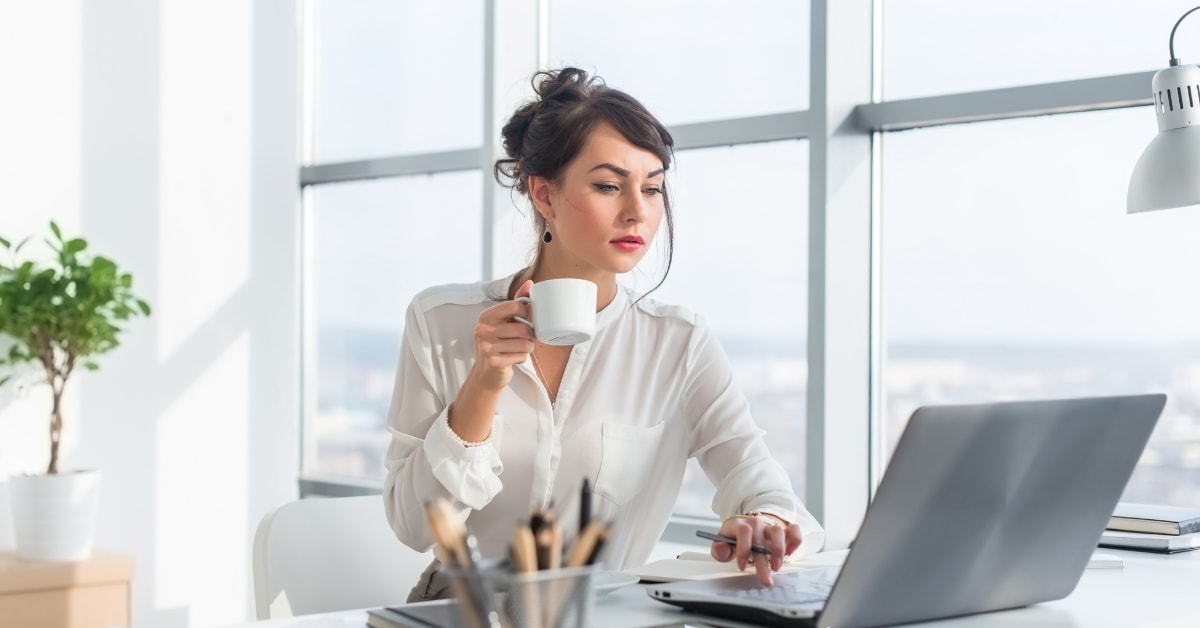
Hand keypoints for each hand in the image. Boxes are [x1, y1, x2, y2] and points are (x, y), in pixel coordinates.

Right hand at [449, 280, 536, 441]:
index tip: (526, 319)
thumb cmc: (499, 344)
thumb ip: (517, 302)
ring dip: (527, 348)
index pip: (515, 306)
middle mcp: (483, 330)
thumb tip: (530, 284)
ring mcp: (486, 346)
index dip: (527, 313)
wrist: (487, 373)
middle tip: (526, 338)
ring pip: (524, 344)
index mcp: (486, 316)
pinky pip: (521, 356)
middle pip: (523, 328)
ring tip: (519, 349)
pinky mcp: (493, 361)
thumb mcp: (505, 322)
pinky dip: (522, 358)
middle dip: (530, 335)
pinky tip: (513, 358)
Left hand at [709, 516, 802, 586]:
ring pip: (778, 531)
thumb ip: (719, 549)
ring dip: (778, 550)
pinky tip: (790, 552)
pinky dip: (794, 540)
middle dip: (763, 562)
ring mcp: (771, 526)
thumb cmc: (736, 538)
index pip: (743, 532)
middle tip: (765, 579)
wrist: (749, 526)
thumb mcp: (723, 543)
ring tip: (776, 566)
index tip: (742, 566)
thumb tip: (722, 549)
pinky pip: (794, 530)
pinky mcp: (784, 529)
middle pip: (761, 538)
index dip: (743, 549)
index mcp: (739, 525)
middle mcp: (756, 524)